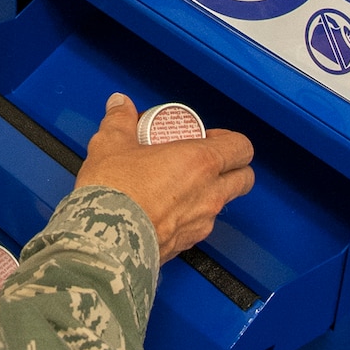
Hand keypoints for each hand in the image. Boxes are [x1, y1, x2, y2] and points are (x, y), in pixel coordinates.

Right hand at [75, 94, 253, 262]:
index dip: (231, 140)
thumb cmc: (115, 194)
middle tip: (204, 161)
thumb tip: (120, 105)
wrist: (105, 241)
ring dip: (210, 193)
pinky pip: (200, 226)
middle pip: (244, 179)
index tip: (209, 136)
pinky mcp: (187, 244)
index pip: (242, 147)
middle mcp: (209, 193)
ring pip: (222, 204)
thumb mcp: (112, 145)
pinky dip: (190, 216)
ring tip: (179, 186)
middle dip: (232, 168)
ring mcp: (201, 222)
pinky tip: (165, 210)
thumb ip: (120, 120)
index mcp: (200, 161)